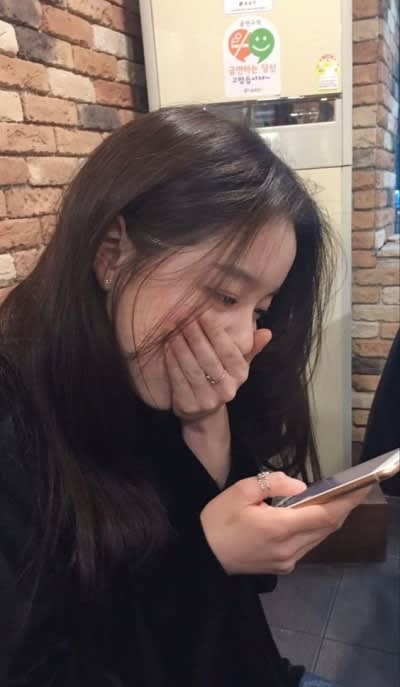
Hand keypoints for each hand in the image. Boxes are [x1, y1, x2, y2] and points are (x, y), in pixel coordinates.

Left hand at [164, 314, 270, 421]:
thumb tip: (267, 332)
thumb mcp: (237, 364)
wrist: (203, 412)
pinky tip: (167, 347)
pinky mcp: (189, 406)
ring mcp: (208, 400)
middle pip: (209, 358)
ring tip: (173, 328)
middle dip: (195, 335)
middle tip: (184, 317)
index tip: (204, 313)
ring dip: (181, 346)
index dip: (215, 331)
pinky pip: (179, 380)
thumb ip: (250, 347)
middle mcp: (227, 389)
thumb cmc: (220, 378)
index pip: (229, 351)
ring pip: (192, 368)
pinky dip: (172, 362)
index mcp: (240, 375)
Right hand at [200, 472, 371, 574]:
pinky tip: (314, 516)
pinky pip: (307, 545)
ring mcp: (287, 561)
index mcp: (278, 527)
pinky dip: (316, 529)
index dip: (345, 501)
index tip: (359, 488)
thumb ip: (273, 484)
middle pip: (326, 527)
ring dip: (330, 519)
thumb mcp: (240, 491)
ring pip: (319, 537)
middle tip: (355, 489)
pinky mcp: (282, 567)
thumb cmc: (218, 519)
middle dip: (343, 508)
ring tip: (339, 499)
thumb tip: (300, 486)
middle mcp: (288, 548)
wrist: (202, 555)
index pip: (323, 515)